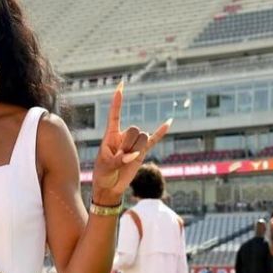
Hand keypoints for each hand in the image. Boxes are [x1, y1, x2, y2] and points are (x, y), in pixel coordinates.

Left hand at [91, 83, 170, 204]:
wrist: (110, 188)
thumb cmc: (103, 175)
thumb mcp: (106, 167)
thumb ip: (119, 160)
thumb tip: (133, 155)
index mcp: (110, 136)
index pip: (114, 115)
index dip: (118, 101)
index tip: (121, 85)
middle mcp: (123, 136)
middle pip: (134, 130)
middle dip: (129, 144)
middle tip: (119, 157)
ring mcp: (134, 144)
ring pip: (143, 138)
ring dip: (137, 150)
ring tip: (126, 160)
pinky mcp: (143, 152)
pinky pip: (154, 140)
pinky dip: (161, 132)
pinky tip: (170, 122)